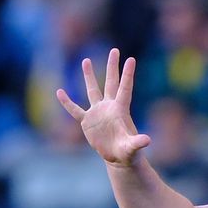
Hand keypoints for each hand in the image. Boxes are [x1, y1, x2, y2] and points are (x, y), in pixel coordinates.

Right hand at [56, 48, 149, 166]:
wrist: (117, 157)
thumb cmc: (128, 152)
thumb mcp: (133, 147)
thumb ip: (138, 142)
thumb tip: (147, 140)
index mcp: (121, 110)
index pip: (124, 89)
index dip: (128, 75)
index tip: (131, 59)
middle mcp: (109, 107)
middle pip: (110, 83)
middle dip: (112, 67)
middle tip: (115, 50)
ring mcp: (97, 112)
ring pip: (92, 90)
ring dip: (89, 76)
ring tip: (86, 60)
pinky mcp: (87, 121)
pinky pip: (75, 110)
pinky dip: (67, 103)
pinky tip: (59, 92)